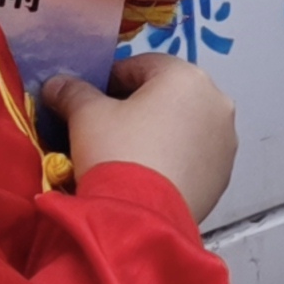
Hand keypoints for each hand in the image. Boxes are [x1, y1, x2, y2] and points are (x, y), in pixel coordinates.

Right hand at [46, 54, 236, 221]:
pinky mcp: (223, 173)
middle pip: (168, 94)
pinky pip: (194, 155)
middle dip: (137, 106)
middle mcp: (217, 101)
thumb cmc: (116, 152)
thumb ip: (73, 92)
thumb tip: (57, 83)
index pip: (142, 65)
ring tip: (126, 152)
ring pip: (184, 125)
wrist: (140, 218)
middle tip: (104, 126)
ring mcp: (225, 139)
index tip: (88, 97)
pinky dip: (173, 157)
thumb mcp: (86, 116)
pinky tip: (147, 173)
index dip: (110, 78)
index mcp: (187, 77)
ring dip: (158, 131)